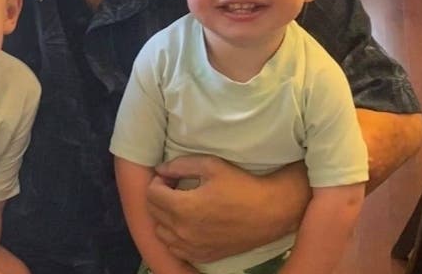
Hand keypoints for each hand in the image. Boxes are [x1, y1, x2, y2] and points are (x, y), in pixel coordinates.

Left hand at [146, 155, 308, 262]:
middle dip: (159, 196)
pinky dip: (175, 236)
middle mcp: (184, 231)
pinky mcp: (203, 255)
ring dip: (164, 216)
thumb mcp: (210, 165)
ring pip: (161, 232)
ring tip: (180, 205)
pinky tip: (188, 223)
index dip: (158, 181)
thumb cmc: (241, 184)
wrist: (269, 212)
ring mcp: (193, 246)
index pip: (151, 194)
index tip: (171, 177)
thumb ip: (180, 165)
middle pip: (153, 212)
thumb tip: (160, 169)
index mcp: (183, 207)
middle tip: (175, 187)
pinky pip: (175, 248)